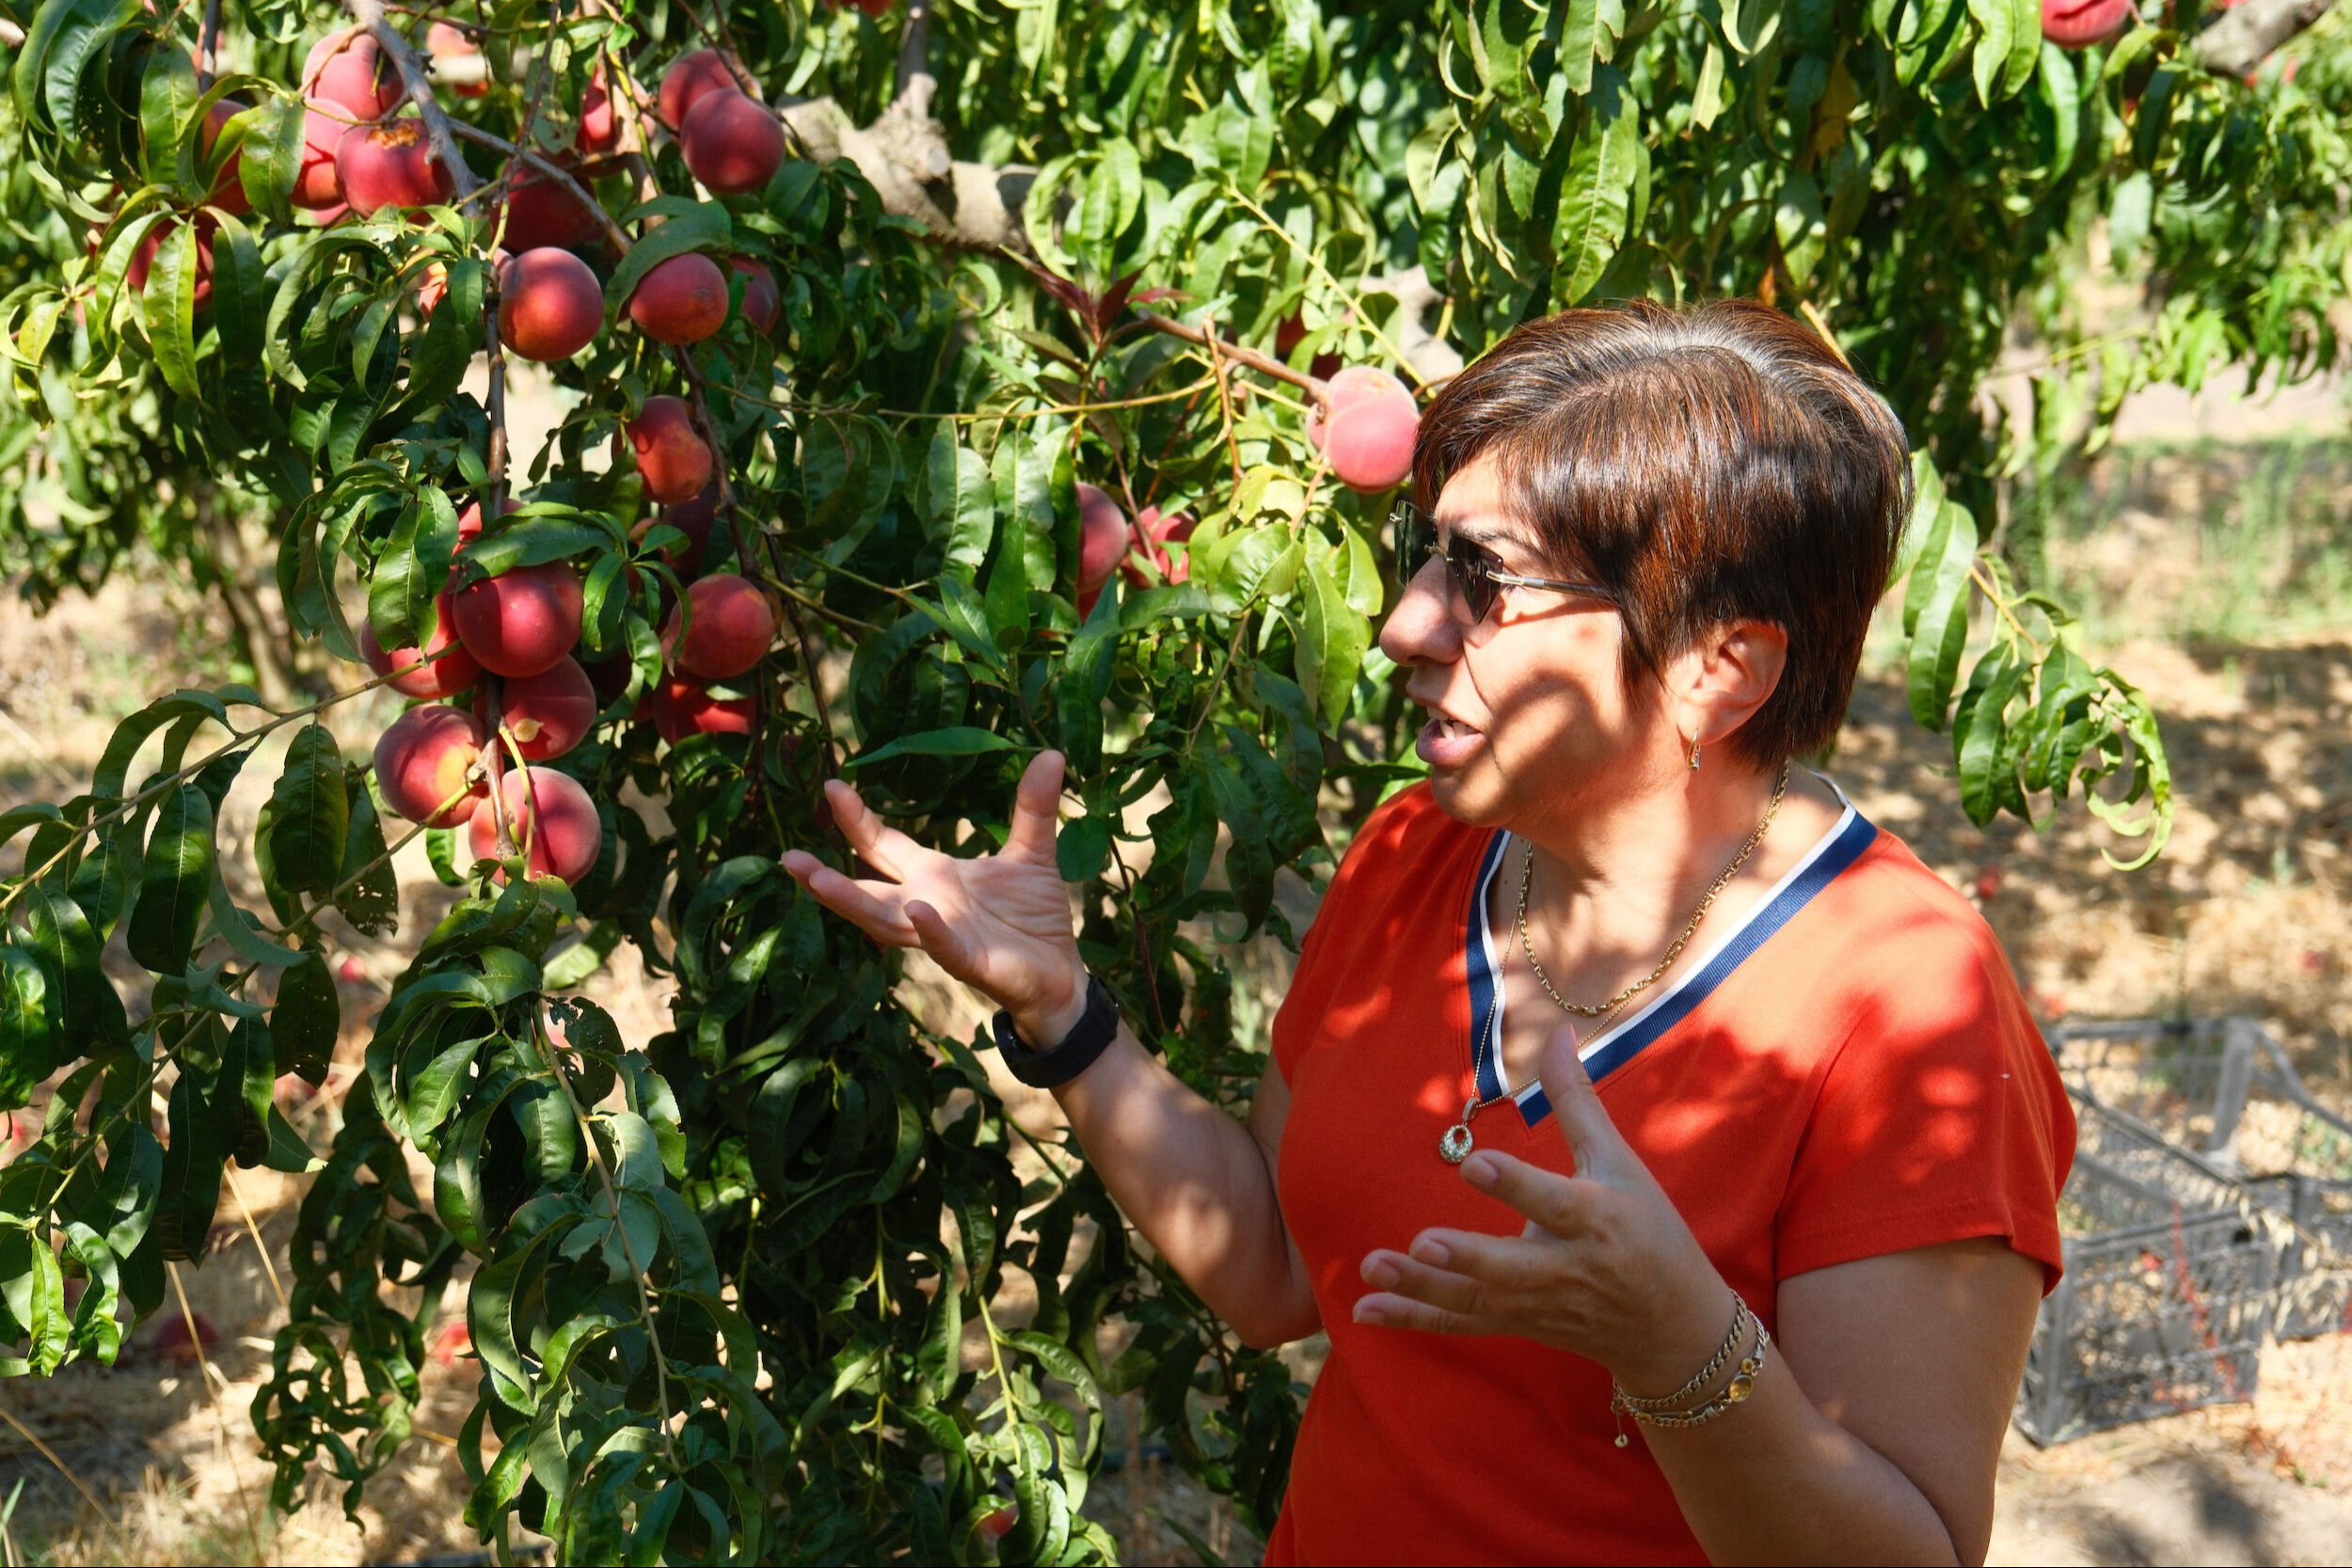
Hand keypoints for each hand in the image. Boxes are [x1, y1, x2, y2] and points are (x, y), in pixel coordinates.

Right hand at [782, 750, 1087, 1044]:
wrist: (1061, 973)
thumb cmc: (1034, 916)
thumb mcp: (1032, 853)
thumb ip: (1032, 807)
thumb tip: (1049, 754)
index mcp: (934, 875)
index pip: (885, 845)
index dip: (858, 819)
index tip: (832, 786)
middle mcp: (926, 904)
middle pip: (868, 889)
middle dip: (828, 875)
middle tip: (790, 856)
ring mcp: (944, 935)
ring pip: (887, 921)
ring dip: (854, 902)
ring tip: (820, 881)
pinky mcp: (971, 961)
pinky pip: (945, 946)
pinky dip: (931, 930)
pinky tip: (917, 911)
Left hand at [1352, 1022, 1734, 1394]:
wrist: (1674, 1328)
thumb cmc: (1650, 1232)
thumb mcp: (1620, 1162)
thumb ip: (1577, 1100)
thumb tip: (1555, 1033)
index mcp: (1593, 1218)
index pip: (1551, 1202)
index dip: (1514, 1185)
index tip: (1473, 1164)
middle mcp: (1564, 1268)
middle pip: (1509, 1267)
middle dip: (1466, 1258)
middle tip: (1420, 1242)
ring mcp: (1538, 1305)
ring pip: (1476, 1301)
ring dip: (1421, 1289)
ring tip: (1372, 1266)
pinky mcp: (1517, 1325)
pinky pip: (1461, 1324)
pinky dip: (1415, 1320)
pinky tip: (1366, 1309)